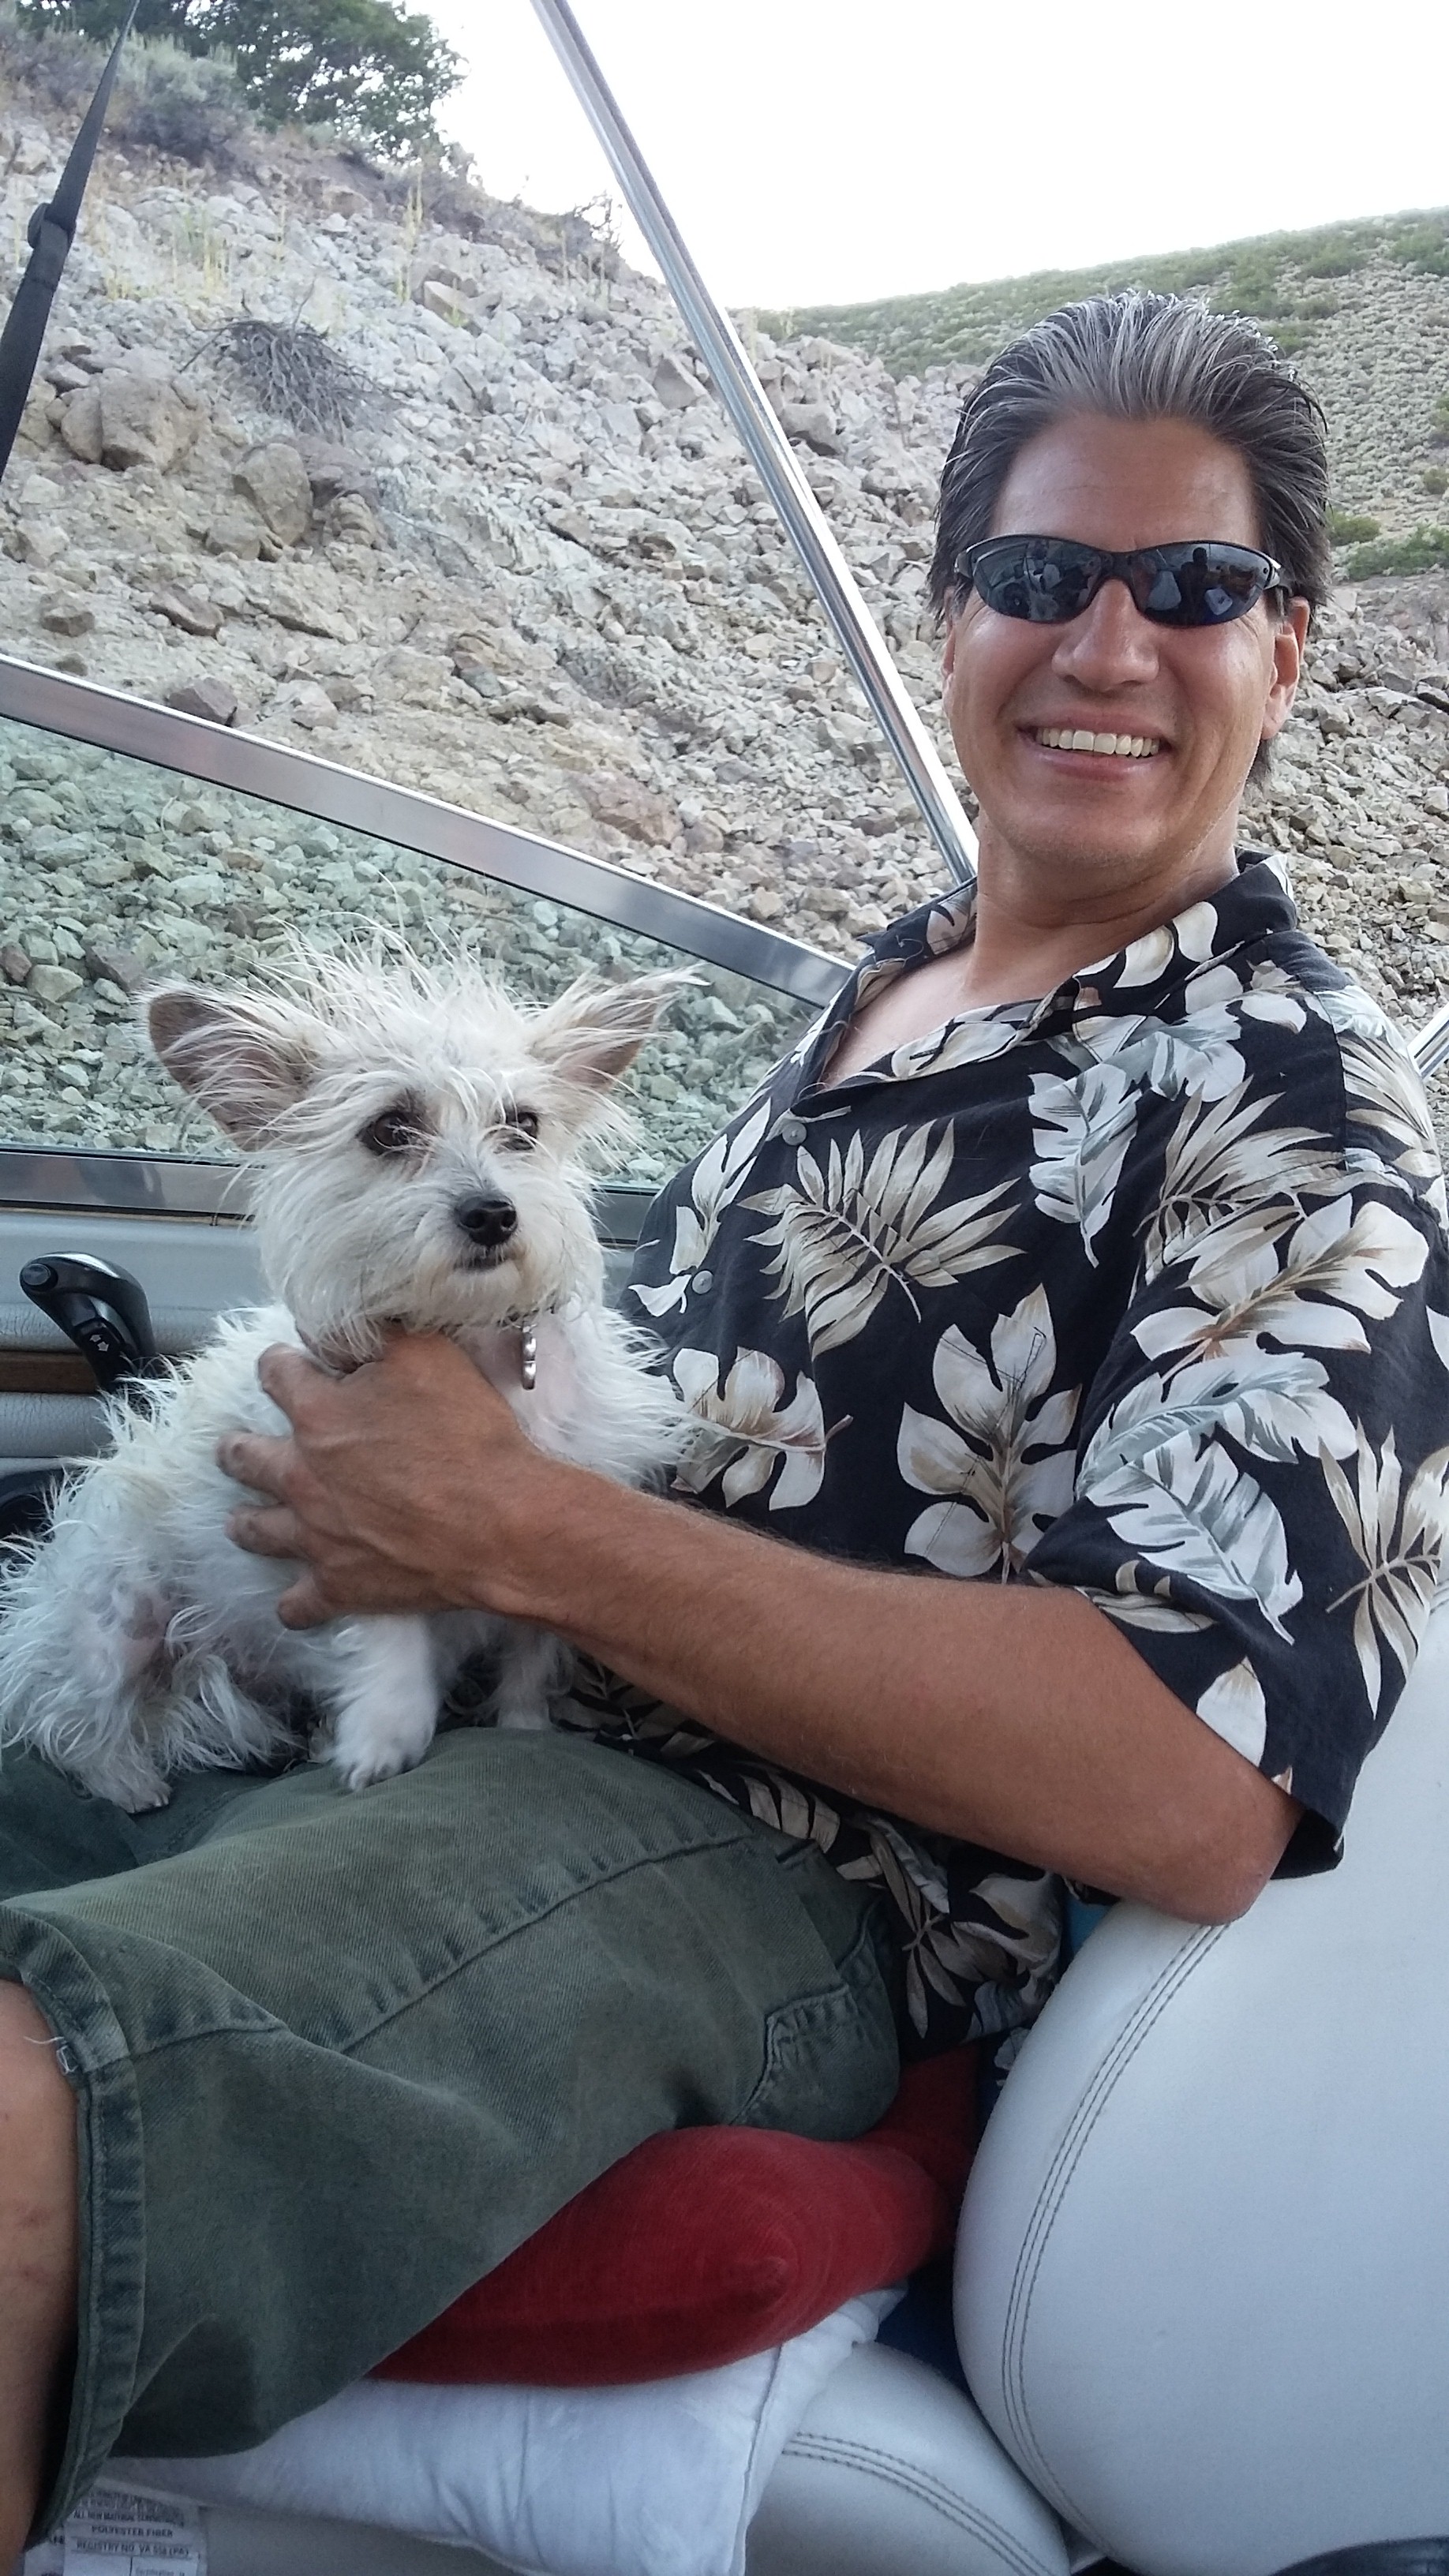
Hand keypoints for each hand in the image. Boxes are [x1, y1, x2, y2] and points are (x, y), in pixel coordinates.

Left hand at [219, 1331, 551, 1626]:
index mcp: (319, 1414)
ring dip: (247, 1522)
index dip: (282, 1364)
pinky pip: (299, 1605)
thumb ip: (379, 1333)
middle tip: (234, 1448)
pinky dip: (295, 1605)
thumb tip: (340, 1323)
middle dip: (237, 1449)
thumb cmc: (467, 1435)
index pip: (278, 1374)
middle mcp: (302, 1475)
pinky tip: (294, 1603)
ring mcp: (316, 1536)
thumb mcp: (429, 1355)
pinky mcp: (339, 1587)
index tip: (288, 1363)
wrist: (499, 1522)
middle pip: (247, 1457)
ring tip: (241, 1521)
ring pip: (258, 1530)